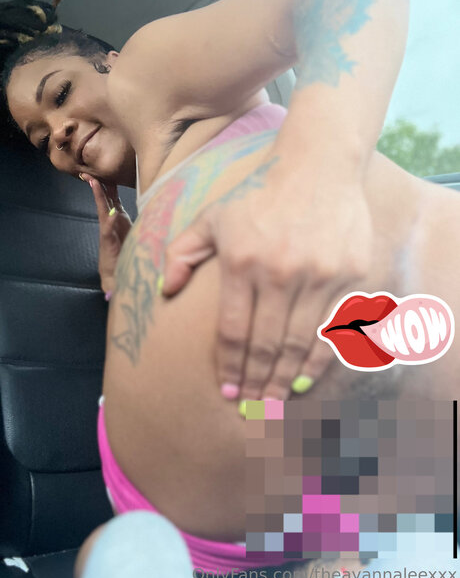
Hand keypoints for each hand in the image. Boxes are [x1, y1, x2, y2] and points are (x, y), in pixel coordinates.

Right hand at [84, 175, 132, 294]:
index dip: (108, 182)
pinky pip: (108, 230)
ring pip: (102, 210)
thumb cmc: (125, 248)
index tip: (107, 168)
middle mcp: (110, 220)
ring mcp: (108, 230)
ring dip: (98, 197)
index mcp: (117, 215)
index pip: (111, 195)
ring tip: (95, 183)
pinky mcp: (108, 241)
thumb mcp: (132, 227)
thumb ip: (132, 215)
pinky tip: (111, 215)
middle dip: (97, 184)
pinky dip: (110, 222)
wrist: (117, 271)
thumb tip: (144, 201)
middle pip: (103, 198)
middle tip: (91, 170)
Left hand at [162, 155, 372, 400]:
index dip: (230, 369)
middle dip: (256, 384)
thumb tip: (163, 289)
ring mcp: (318, 276)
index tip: (228, 396)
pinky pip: (334, 328)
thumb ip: (183, 253)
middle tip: (252, 413)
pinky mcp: (349, 275)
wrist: (318, 165)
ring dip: (286, 380)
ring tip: (276, 404)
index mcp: (241, 263)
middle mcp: (279, 274)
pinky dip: (321, 359)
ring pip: (300, 344)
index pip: (232, 332)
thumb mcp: (212, 216)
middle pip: (265, 346)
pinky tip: (309, 380)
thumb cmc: (260, 192)